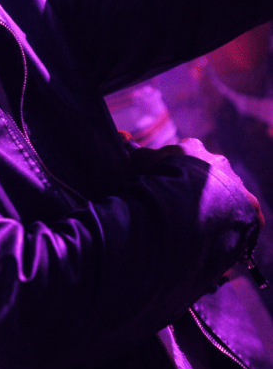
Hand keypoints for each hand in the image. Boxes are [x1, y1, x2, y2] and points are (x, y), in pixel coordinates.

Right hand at [127, 136, 264, 229]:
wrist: (190, 195)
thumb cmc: (163, 175)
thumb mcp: (143, 162)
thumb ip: (136, 152)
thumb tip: (121, 137)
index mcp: (193, 148)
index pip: (186, 152)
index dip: (176, 165)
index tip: (168, 179)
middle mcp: (217, 161)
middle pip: (207, 171)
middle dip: (198, 185)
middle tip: (184, 203)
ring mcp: (233, 181)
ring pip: (225, 192)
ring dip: (215, 203)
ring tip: (200, 221)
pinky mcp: (247, 203)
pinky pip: (244, 212)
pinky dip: (234, 220)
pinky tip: (222, 231)